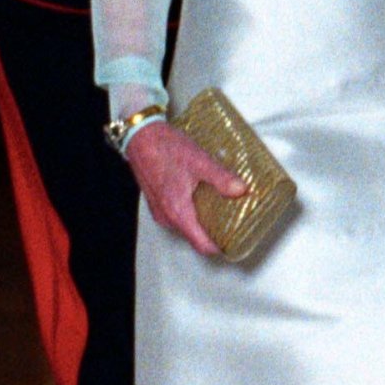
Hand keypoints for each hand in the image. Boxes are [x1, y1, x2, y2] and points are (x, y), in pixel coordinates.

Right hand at [126, 120, 247, 256]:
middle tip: (235, 218)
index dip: (220, 247)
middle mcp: (167, 217)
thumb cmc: (167, 149)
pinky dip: (192, 211)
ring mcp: (160, 211)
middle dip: (215, 231)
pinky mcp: (157, 202)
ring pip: (186, 225)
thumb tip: (242, 191)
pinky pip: (178, 215)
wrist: (141, 137)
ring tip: (222, 205)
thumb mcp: (200, 162)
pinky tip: (203, 194)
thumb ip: (222, 178)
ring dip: (203, 219)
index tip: (236, 240)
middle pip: (195, 236)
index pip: (201, 245)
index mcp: (178, 212)